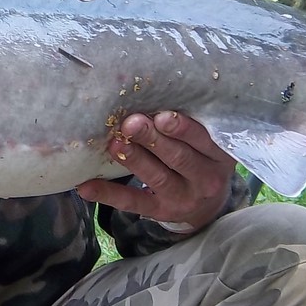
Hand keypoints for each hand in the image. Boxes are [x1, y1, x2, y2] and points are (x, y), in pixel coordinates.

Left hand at [76, 111, 235, 231]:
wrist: (207, 206)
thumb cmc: (200, 158)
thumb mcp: (206, 144)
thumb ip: (187, 124)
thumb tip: (148, 93)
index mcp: (219, 155)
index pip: (203, 140)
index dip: (183, 128)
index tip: (161, 115)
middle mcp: (205, 179)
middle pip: (179, 157)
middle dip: (153, 139)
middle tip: (131, 123)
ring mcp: (183, 198)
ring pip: (157, 177)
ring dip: (133, 159)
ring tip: (113, 143)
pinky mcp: (160, 211)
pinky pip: (133, 202)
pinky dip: (108, 194)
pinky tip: (86, 187)